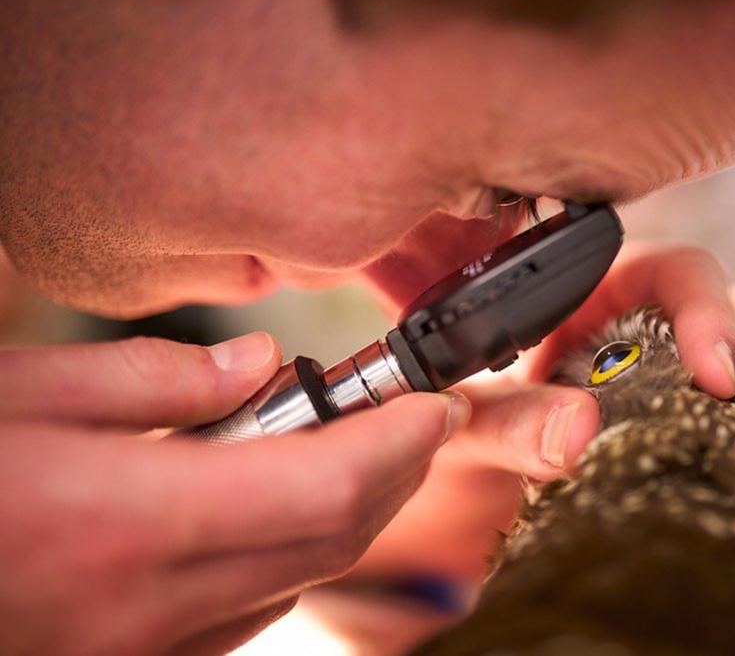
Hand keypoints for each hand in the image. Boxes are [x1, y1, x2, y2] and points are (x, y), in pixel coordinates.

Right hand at [0, 334, 469, 653]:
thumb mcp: (20, 391)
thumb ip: (156, 378)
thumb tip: (260, 365)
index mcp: (128, 521)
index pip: (327, 485)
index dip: (402, 442)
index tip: (435, 402)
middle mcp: (150, 606)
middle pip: (333, 538)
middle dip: (394, 472)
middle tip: (410, 416)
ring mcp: (144, 653)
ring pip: (300, 578)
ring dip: (345, 511)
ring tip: (341, 444)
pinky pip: (248, 613)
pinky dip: (288, 553)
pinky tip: (269, 504)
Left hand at [354, 244, 734, 581]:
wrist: (475, 475)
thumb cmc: (472, 419)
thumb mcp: (470, 421)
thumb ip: (506, 421)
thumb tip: (574, 433)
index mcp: (606, 288)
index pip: (681, 272)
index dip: (709, 312)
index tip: (712, 376)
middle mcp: (662, 321)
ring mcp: (691, 372)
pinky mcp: (702, 422)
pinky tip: (734, 479)